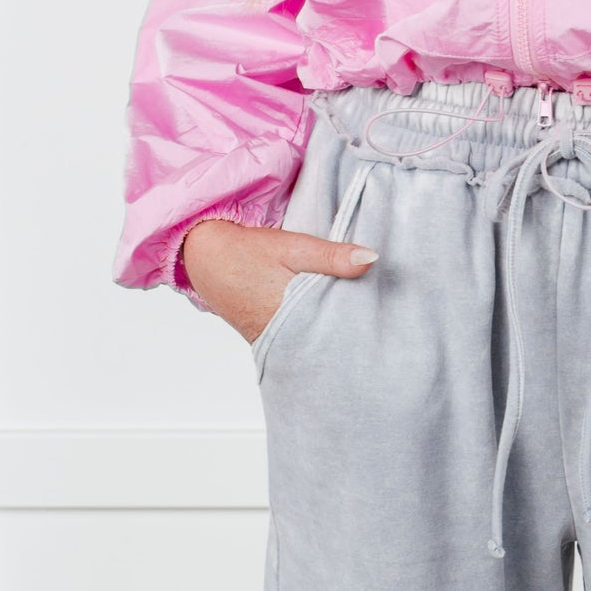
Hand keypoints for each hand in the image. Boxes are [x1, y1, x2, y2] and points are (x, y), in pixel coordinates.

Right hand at [180, 215, 375, 345]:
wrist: (203, 255)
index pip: (337, 336)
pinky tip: (330, 318)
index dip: (361, 330)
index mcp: (291, 320)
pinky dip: (313, 327)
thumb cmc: (247, 251)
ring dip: (331, 330)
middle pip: (327, 342)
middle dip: (350, 334)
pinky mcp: (266, 334)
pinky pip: (298, 336)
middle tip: (381, 324)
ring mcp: (273, 339)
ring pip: (313, 340)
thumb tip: (373, 259)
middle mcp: (282, 338)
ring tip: (361, 321)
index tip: (386, 323)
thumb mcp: (294, 247)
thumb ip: (333, 256)